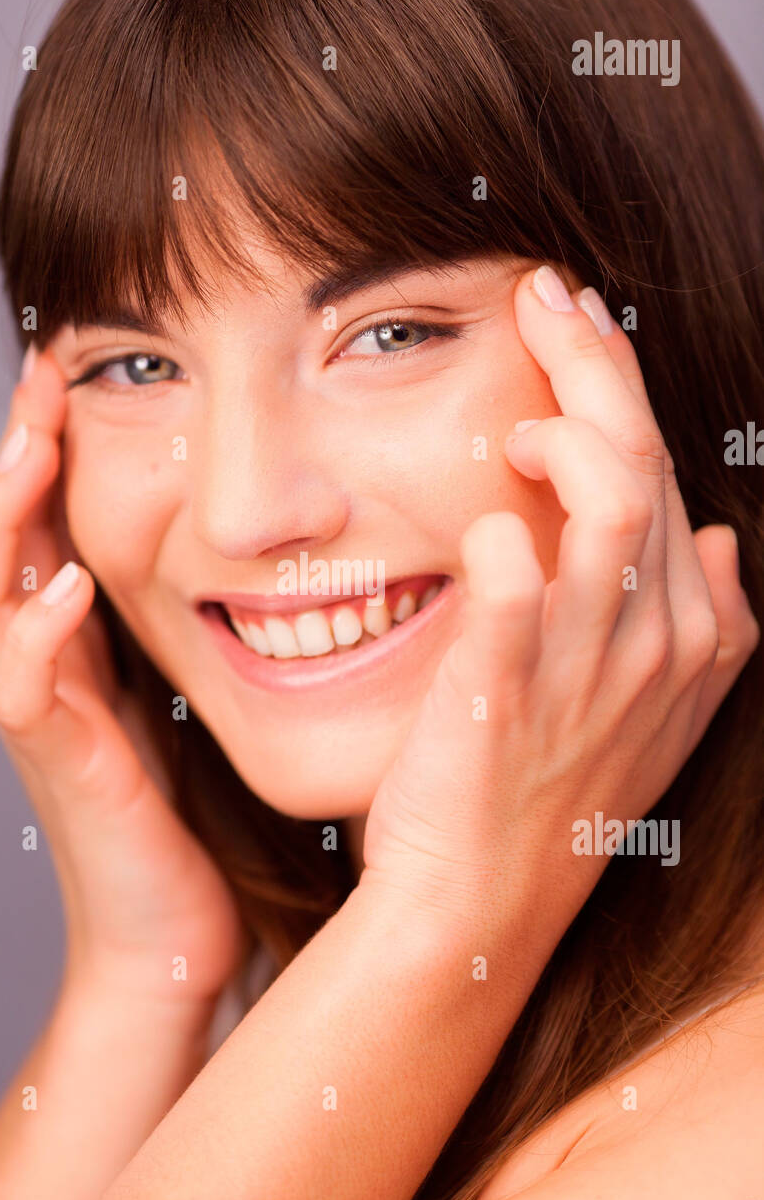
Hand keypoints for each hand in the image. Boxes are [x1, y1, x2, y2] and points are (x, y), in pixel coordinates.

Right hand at [0, 348, 244, 1007]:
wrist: (171, 938)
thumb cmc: (188, 826)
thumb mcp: (189, 703)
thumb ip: (192, 637)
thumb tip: (262, 562)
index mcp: (77, 651)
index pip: (43, 530)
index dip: (49, 453)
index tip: (77, 373)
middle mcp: (46, 672)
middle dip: (13, 457)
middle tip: (41, 377)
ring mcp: (42, 718)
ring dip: (1, 521)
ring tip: (29, 449)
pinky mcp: (60, 767)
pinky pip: (23, 690)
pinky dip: (35, 634)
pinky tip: (65, 587)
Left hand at [363, 267, 758, 944]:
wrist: (479, 902)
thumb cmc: (551, 792)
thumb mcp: (651, 712)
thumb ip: (696, 622)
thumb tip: (720, 546)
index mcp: (698, 635)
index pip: (671, 474)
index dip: (622, 388)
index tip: (577, 324)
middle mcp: (661, 643)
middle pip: (647, 464)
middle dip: (595, 361)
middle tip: (542, 297)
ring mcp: (591, 669)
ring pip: (612, 500)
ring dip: (563, 431)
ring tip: (509, 428)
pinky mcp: (509, 695)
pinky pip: (516, 593)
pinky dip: (500, 544)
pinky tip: (483, 522)